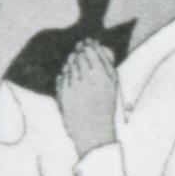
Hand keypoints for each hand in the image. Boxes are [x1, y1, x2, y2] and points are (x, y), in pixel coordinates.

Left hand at [56, 43, 121, 157]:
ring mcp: (75, 86)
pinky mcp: (63, 94)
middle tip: (79, 47)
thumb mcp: (112, 87)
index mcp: (105, 76)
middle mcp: (89, 79)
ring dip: (71, 61)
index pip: (92, 52)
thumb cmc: (105, 109)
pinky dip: (64, 74)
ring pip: (69, 65)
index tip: (87, 42)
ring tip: (74, 60)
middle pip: (79, 56)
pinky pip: (61, 77)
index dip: (88, 45)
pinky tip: (67, 75)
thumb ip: (107, 66)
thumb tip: (101, 47)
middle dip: (79, 51)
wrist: (94, 132)